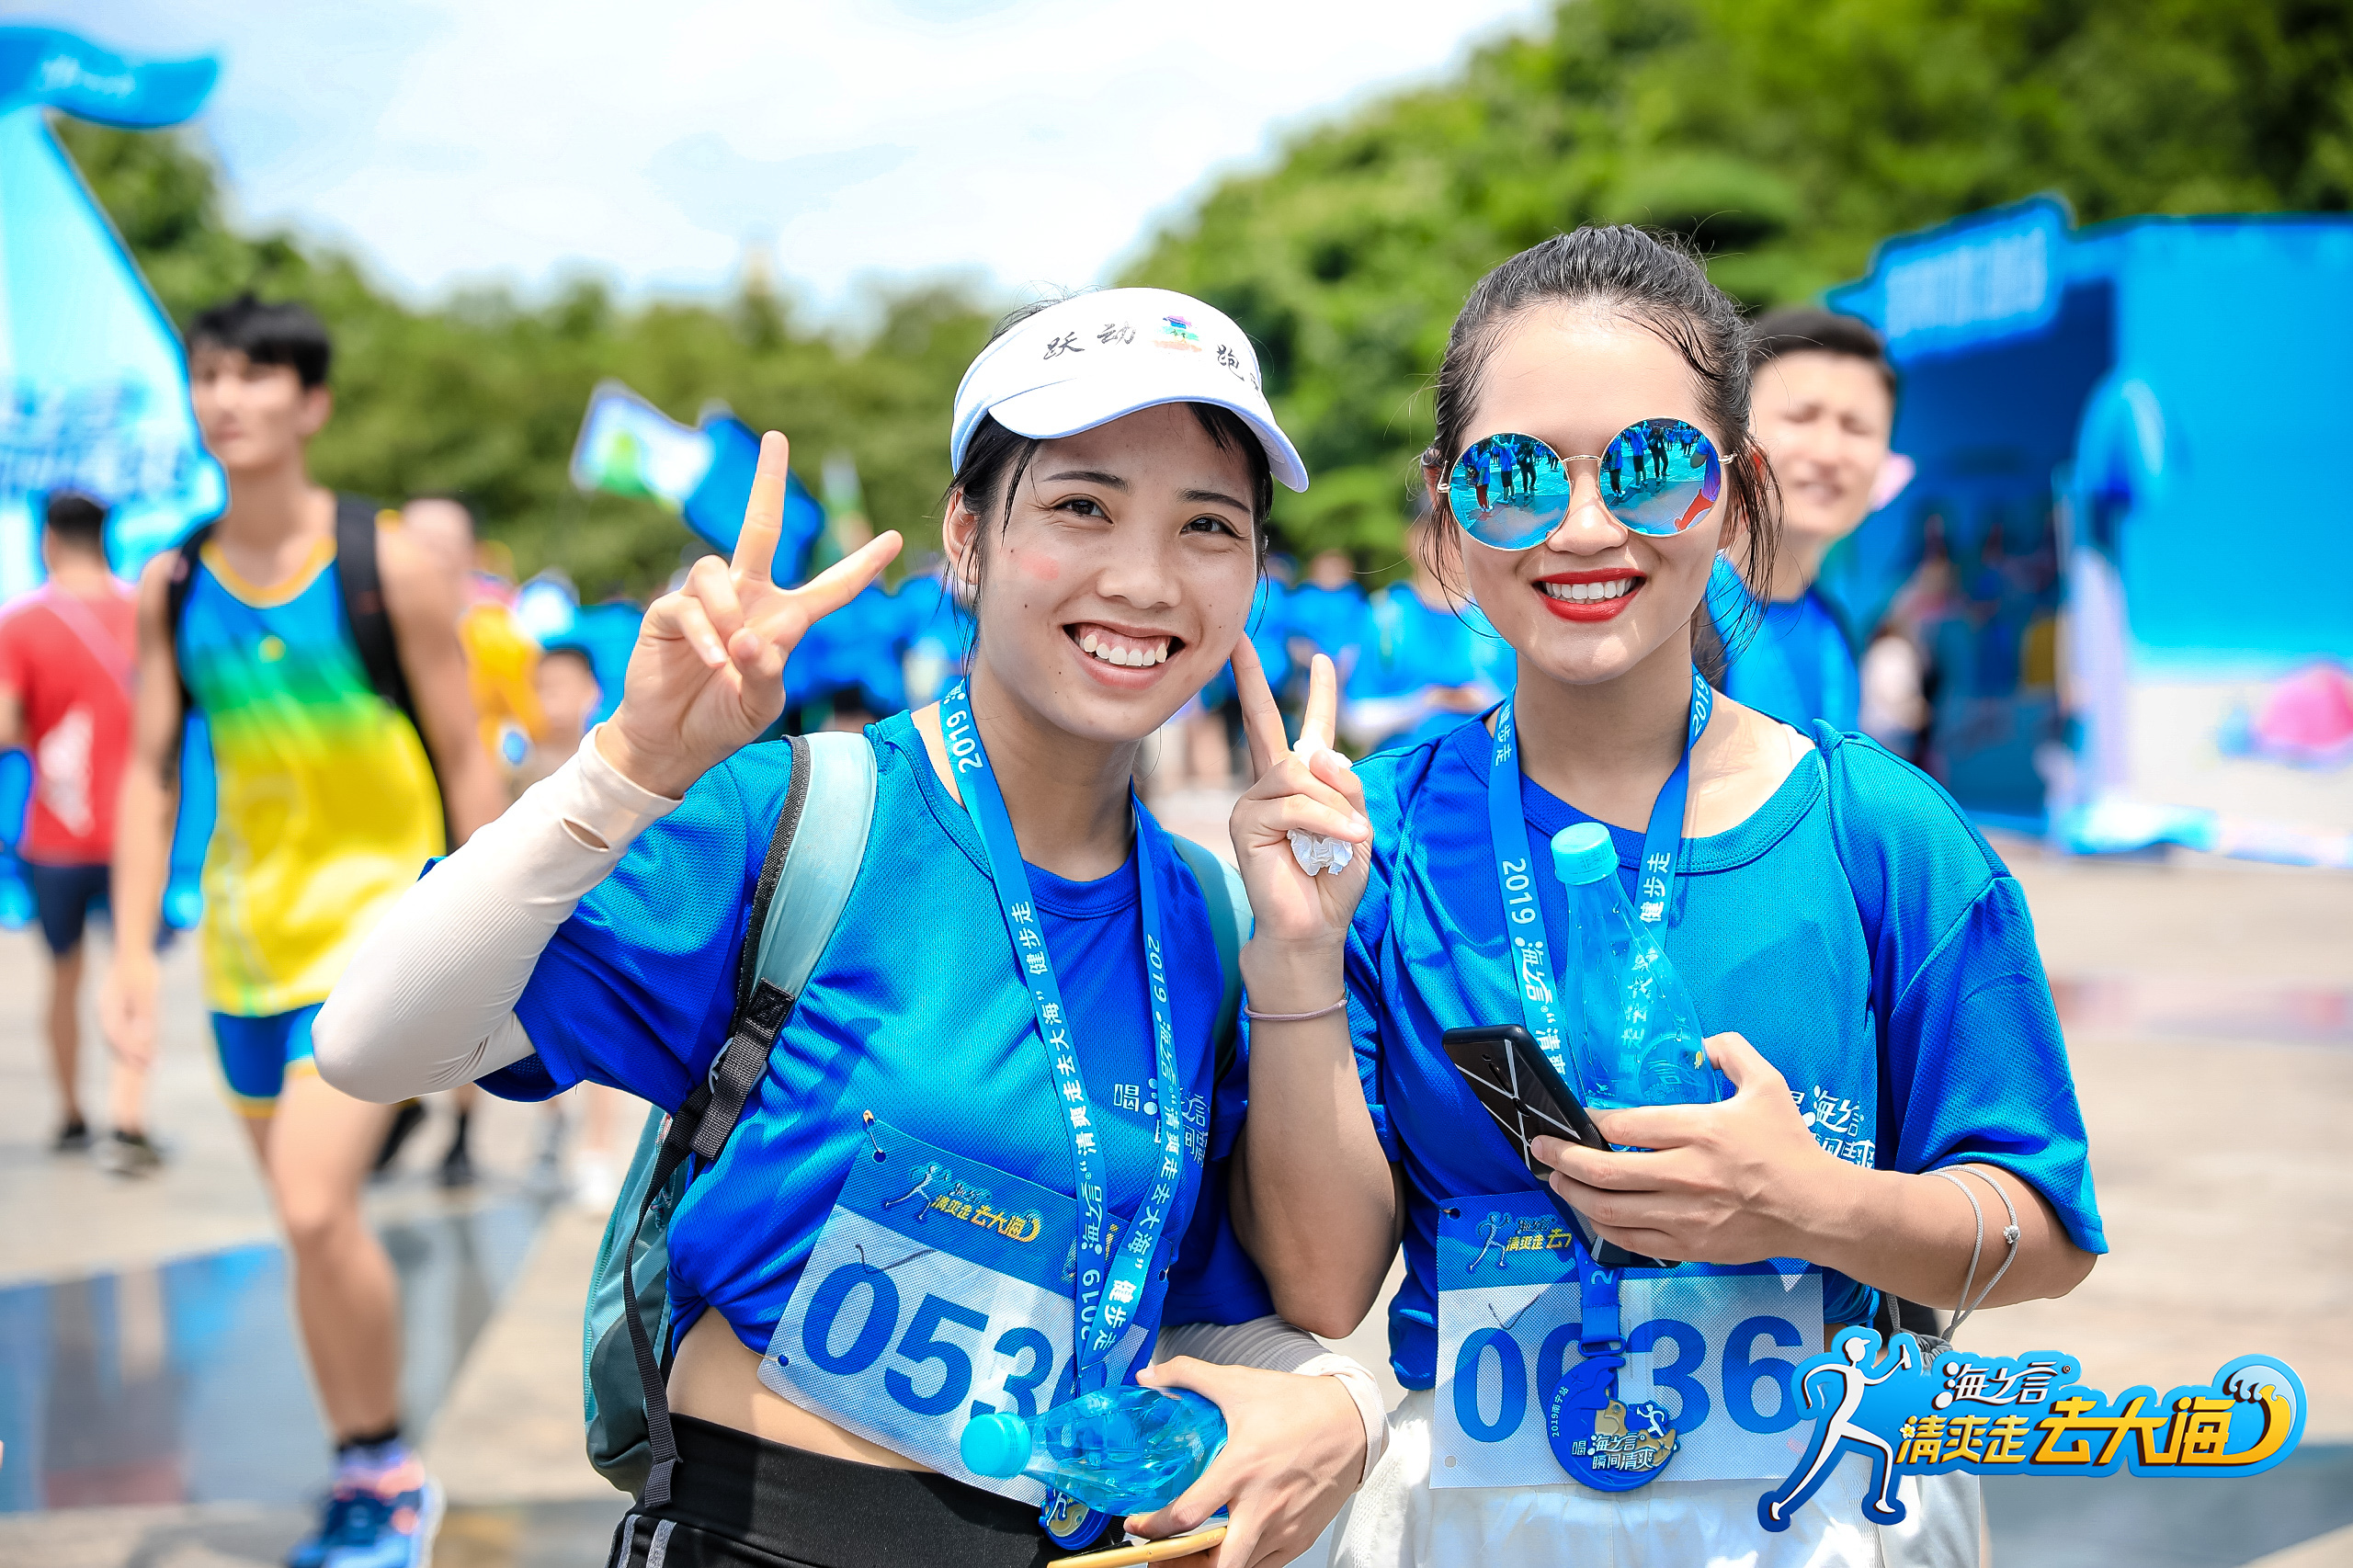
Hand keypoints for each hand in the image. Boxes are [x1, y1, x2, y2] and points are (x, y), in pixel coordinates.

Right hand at [101, 948, 160, 1069]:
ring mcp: (108, 1010)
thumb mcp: (146, 991)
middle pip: (115, 1041)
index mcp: (109, 1009)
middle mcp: (105, 1012)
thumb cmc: (140, 970)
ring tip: (149, 1063)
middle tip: (151, 1069)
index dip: (133, 1052)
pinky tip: (146, 1045)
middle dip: (132, 1057)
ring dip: (131, 1051)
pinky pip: (121, 1029)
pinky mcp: (115, 1008)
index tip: (149, 1062)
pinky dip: (131, 1040)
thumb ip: (144, 1013)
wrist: (133, 952)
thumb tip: (142, 1035)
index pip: (119, 1038)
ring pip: (117, 1037)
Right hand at [600, 432, 901, 797]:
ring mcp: (705, 602)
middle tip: (776, 438)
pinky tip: (713, 661)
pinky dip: (705, 634)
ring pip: (716, 570)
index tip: (895, 539)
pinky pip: (687, 606)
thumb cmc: (722, 720)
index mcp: (783, 620)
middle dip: (767, 483)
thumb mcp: (759, 703)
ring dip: (727, 612)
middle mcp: (747, 598)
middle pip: (758, 529)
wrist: (672, 743)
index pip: (830, 589)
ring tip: (729, 654)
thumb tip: (750, 635)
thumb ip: (766, 671)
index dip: (860, 566)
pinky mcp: (668, 614)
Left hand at [1124, 1358, 1364, 1567]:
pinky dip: (1242, 1563)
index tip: (1138, 1525)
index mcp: (1242, 1469)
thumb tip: (1148, 1377)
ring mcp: (1284, 1527)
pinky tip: (1227, 1549)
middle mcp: (1263, 1506)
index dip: (1155, 1528)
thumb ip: (1188, 1375)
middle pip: (1217, 1564)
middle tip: (1160, 1556)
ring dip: (1210, 1566)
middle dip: (1181, 1566)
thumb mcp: (1239, 1383)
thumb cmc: (1298, 1405)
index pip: (1189, 1515)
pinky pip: (1266, 1566)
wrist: (1353, 1421)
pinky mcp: (1301, 1538)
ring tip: (1188, 1555)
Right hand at [1228, 642, 1370, 967]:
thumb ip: (1346, 787)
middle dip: (1251, 679)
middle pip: (1260, 722)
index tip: (1321, 659)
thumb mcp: (1357, 826)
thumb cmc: (1334, 880)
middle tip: (1241, 640)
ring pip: (1298, 775)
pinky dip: (1324, 822)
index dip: (1319, 695)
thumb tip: (1316, 752)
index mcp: (1304, 784)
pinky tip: (1341, 841)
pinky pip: (1292, 805)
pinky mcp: (1244, 823)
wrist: (1314, 926)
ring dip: (1334, 806)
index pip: (1309, 730)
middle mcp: (1273, 785)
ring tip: (1350, 837)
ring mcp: (1254, 802)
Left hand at [1529, 1031, 1857, 1265]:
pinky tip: (1591, 1212)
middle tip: (1540, 1147)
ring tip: (1556, 1178)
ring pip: (1610, 1210)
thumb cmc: (1790, 1146)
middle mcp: (1687, 1174)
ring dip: (1574, 1194)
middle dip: (1563, 1157)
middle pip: (1606, 1171)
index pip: (1625, 1127)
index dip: (1592, 1122)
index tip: (1577, 1117)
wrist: (1817, 1208)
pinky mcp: (1690, 1244)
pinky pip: (1632, 1240)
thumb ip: (1732, 1052)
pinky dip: (1603, 1227)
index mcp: (1701, 1130)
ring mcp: (1686, 1215)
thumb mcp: (1767, 1084)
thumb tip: (1700, 1042)